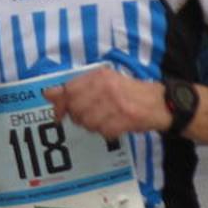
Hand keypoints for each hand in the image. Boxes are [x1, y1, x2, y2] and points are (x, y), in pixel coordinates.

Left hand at [43, 66, 165, 139]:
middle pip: (76, 109)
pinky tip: (113, 124)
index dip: (61, 104)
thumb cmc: (128, 91)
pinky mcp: (123, 120)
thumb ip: (75, 87)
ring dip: (92, 125)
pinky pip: (102, 131)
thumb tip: (48, 93)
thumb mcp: (103, 81)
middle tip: (89, 115)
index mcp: (100, 76)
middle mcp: (106, 88)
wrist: (159, 103)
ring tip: (104, 118)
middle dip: (78, 116)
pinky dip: (105, 131)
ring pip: (87, 122)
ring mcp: (115, 105)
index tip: (58, 113)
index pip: (69, 90)